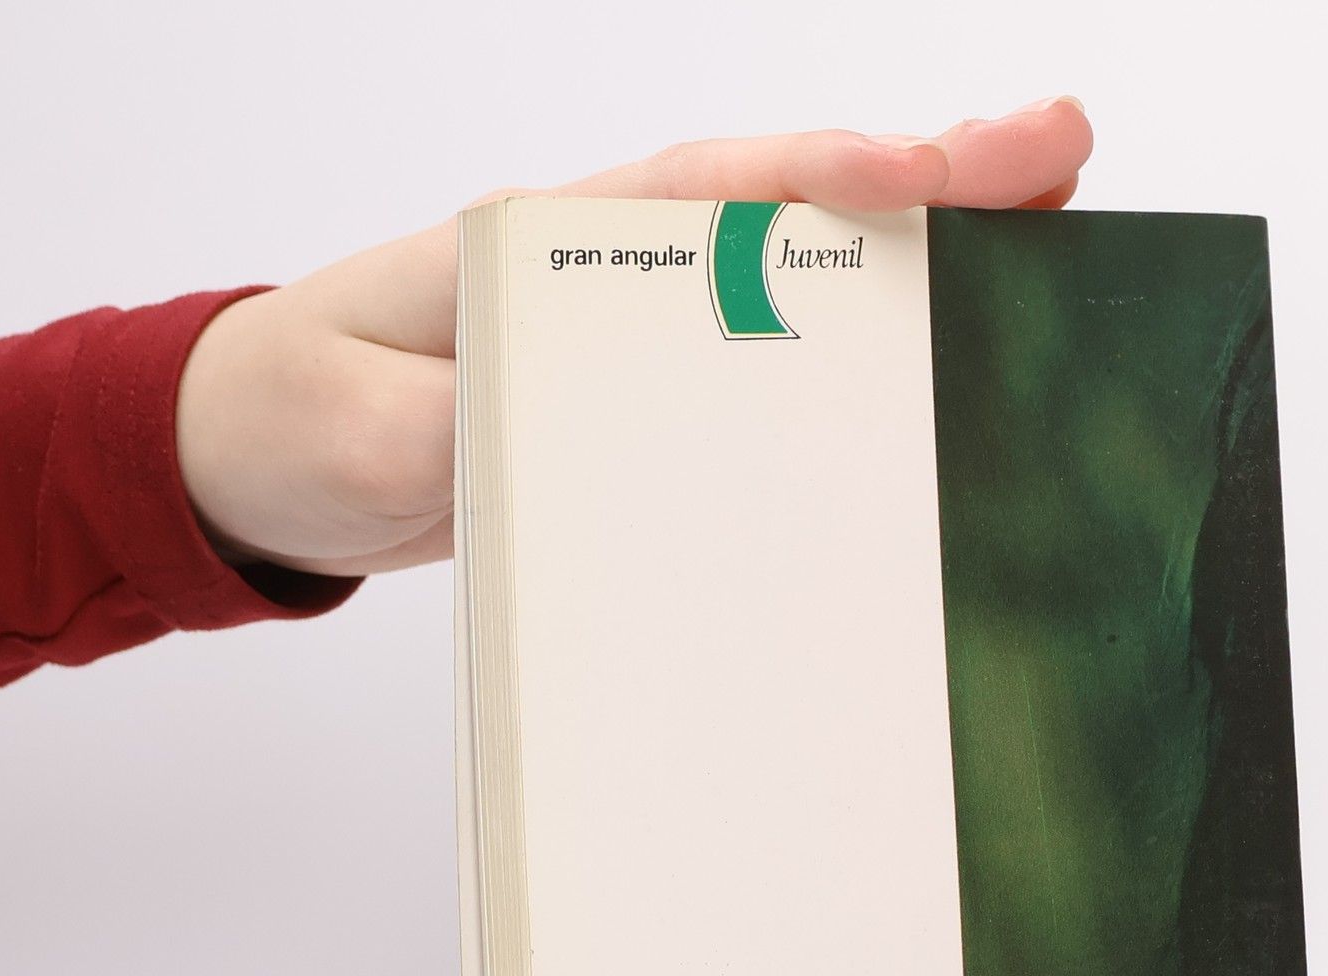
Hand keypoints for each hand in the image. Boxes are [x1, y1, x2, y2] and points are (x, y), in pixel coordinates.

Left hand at [176, 100, 1092, 577]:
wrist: (269, 462)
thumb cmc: (302, 415)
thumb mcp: (360, 428)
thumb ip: (453, 430)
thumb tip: (570, 451)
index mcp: (554, 242)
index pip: (715, 190)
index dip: (827, 180)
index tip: (929, 177)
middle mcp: (620, 270)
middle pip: (796, 212)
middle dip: (929, 186)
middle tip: (1059, 161)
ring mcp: (647, 334)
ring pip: (807, 283)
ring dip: (926, 266)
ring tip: (1052, 246)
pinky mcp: (656, 404)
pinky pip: (780, 373)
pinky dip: (869, 362)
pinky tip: (945, 374)